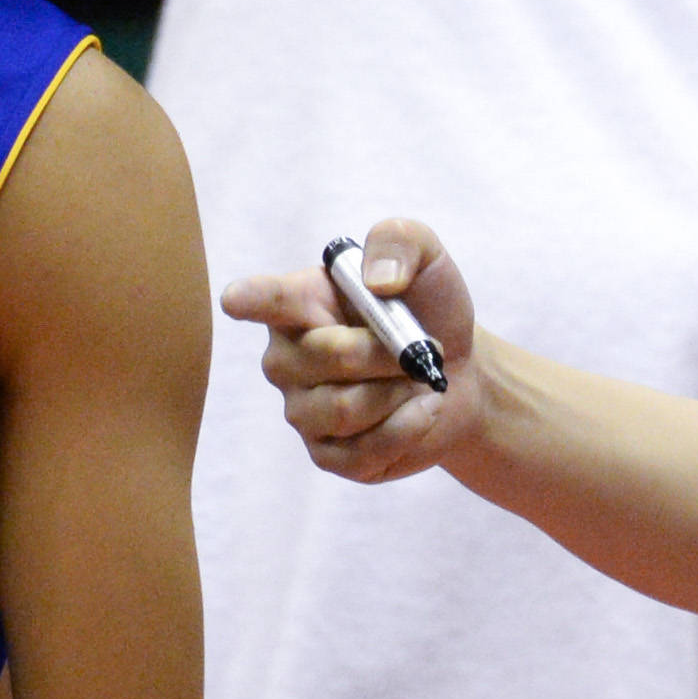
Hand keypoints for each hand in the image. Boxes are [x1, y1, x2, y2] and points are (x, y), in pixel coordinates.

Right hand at [222, 217, 482, 482]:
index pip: (266, 300)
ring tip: (421, 379)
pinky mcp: (328, 455)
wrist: (460, 373)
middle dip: (390, 352)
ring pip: (345, 408)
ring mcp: (302, 410)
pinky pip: (362, 452)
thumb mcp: (428, 261)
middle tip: (424, 347)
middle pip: (327, 356)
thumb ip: (401, 242)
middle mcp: (287, 359)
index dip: (252, 300)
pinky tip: (424, 410)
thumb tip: (378, 281)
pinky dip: (408, 429)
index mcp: (299, 303)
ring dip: (401, 392)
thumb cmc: (429, 312)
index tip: (237, 299)